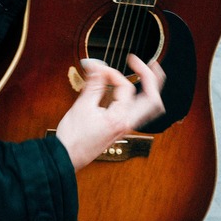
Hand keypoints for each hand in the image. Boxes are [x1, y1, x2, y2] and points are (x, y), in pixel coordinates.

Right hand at [54, 56, 165, 170]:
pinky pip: (141, 112)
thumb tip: (98, 66)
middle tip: (150, 62)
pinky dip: (142, 98)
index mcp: (119, 118)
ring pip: (151, 108)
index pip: (125, 87)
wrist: (67, 158)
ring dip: (152, 89)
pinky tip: (136, 91)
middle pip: (153, 100)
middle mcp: (128, 124)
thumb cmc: (73, 137)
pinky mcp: (121, 129)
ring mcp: (126, 127)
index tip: (97, 70)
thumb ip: (93, 84)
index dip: (112, 73)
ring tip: (150, 72)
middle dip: (153, 78)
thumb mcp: (82, 106)